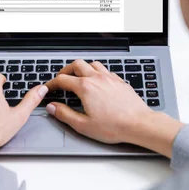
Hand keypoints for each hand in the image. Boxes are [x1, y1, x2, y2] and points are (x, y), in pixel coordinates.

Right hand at [45, 60, 183, 156]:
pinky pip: (105, 69)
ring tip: (78, 76)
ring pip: (92, 63)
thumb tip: (52, 107)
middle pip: (76, 64)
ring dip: (82, 68)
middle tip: (61, 78)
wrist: (139, 124)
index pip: (62, 79)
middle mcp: (97, 78)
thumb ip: (65, 114)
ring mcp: (109, 78)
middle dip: (66, 70)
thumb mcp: (83, 125)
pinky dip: (97, 72)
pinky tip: (98, 81)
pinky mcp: (119, 81)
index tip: (49, 88)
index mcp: (85, 87)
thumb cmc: (114, 126)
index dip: (52, 83)